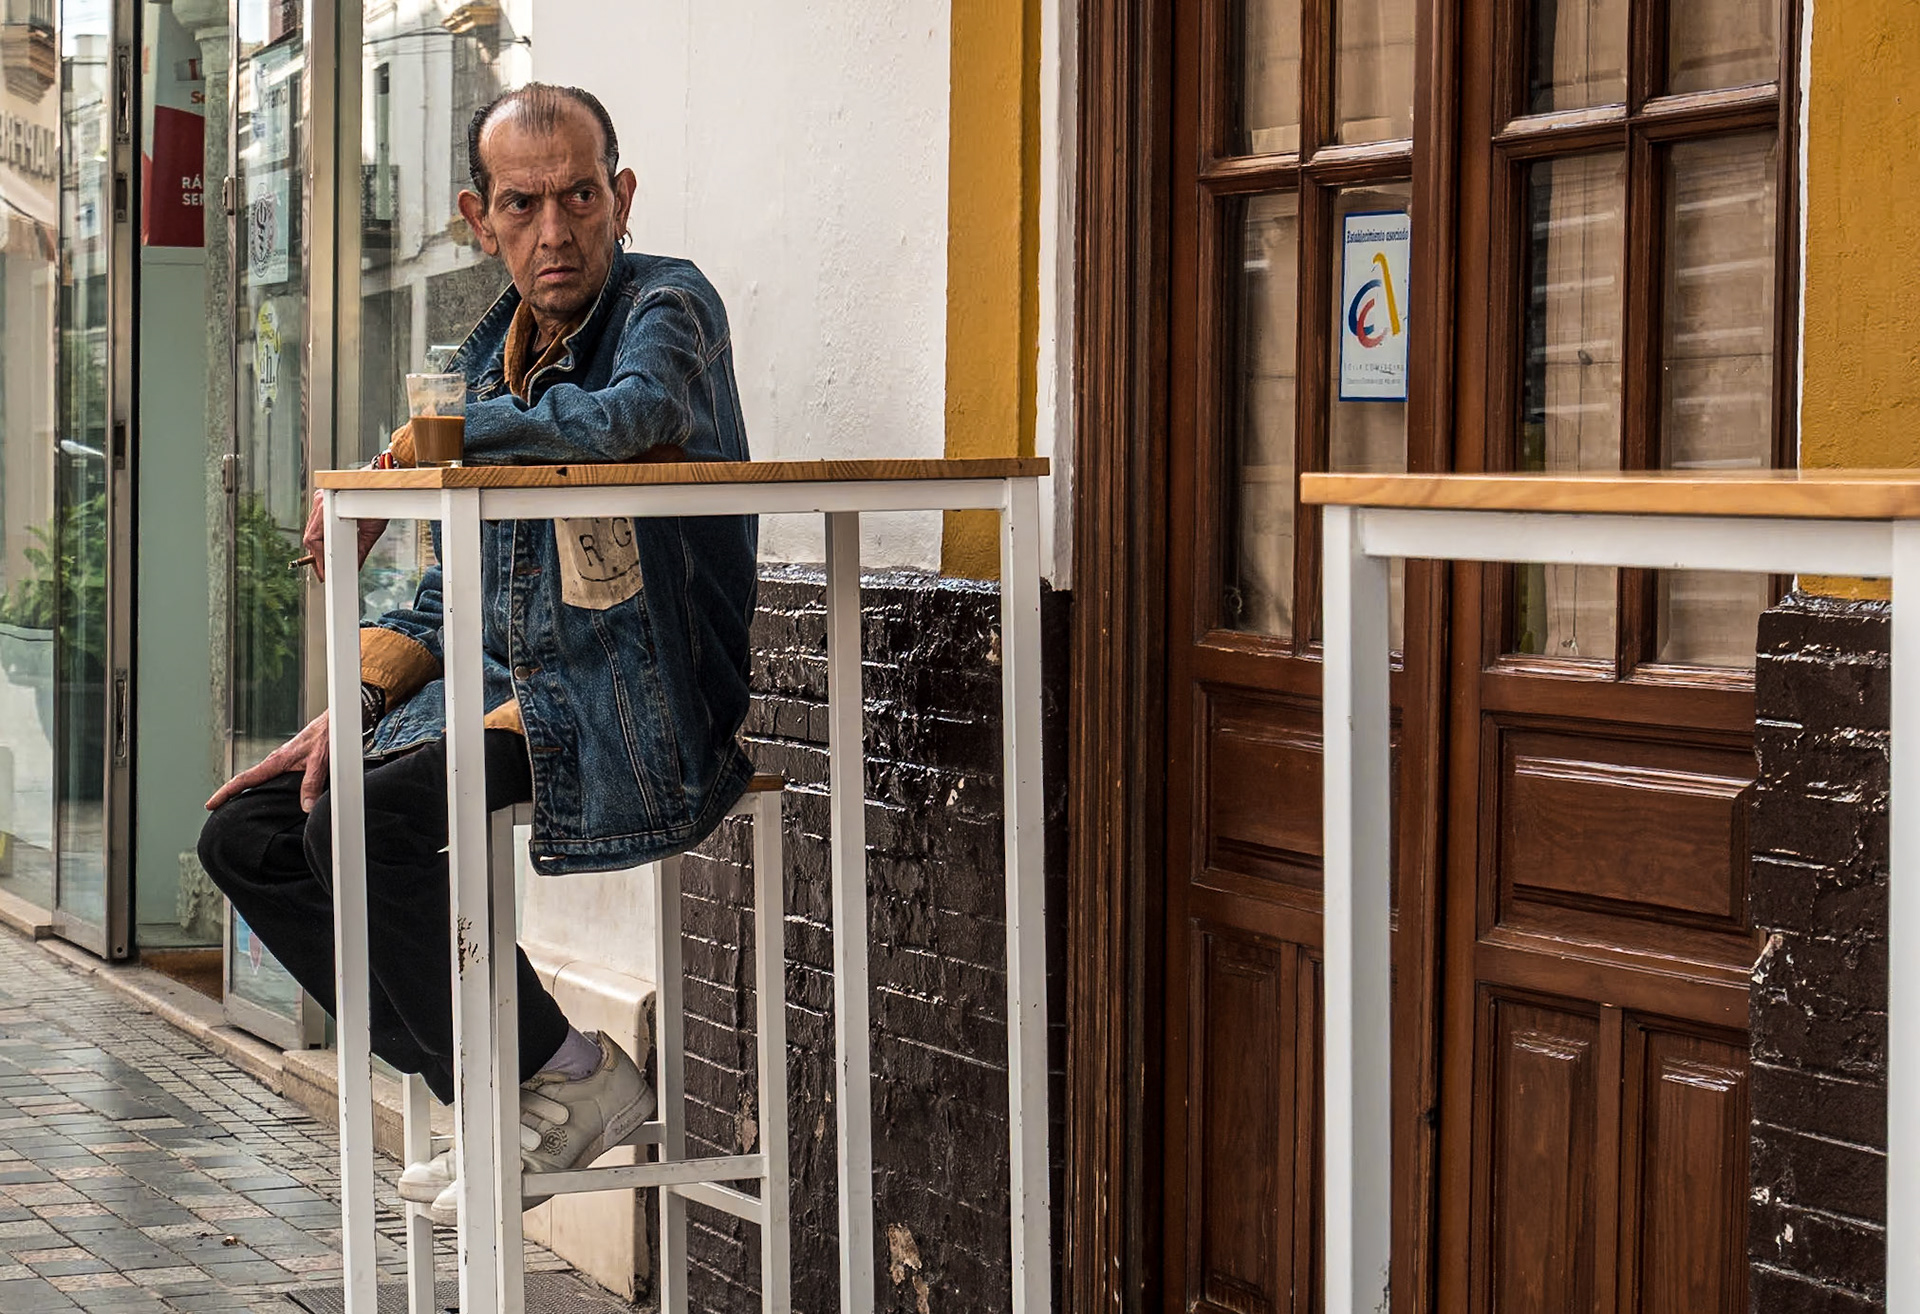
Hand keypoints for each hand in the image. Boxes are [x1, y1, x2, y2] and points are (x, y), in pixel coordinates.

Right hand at [206, 710, 332, 813]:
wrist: (336, 721)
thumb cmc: (327, 736)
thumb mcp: (321, 762)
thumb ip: (312, 783)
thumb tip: (305, 806)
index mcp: (277, 760)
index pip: (244, 779)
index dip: (226, 792)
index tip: (211, 804)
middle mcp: (276, 760)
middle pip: (247, 780)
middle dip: (230, 794)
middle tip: (217, 809)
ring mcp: (283, 760)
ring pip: (260, 778)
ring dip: (246, 790)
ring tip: (236, 805)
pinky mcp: (293, 761)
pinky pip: (272, 776)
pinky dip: (263, 785)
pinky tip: (266, 793)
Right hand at [302, 488, 387, 581]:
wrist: (384, 486)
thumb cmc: (379, 502)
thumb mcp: (372, 531)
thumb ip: (361, 550)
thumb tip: (354, 565)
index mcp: (327, 509)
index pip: (314, 540)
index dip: (319, 559)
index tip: (324, 572)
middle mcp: (320, 502)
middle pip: (310, 536)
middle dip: (318, 555)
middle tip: (325, 571)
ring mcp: (320, 499)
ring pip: (312, 529)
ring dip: (319, 545)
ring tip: (327, 560)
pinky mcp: (324, 499)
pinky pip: (317, 521)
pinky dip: (323, 534)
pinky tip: (329, 544)